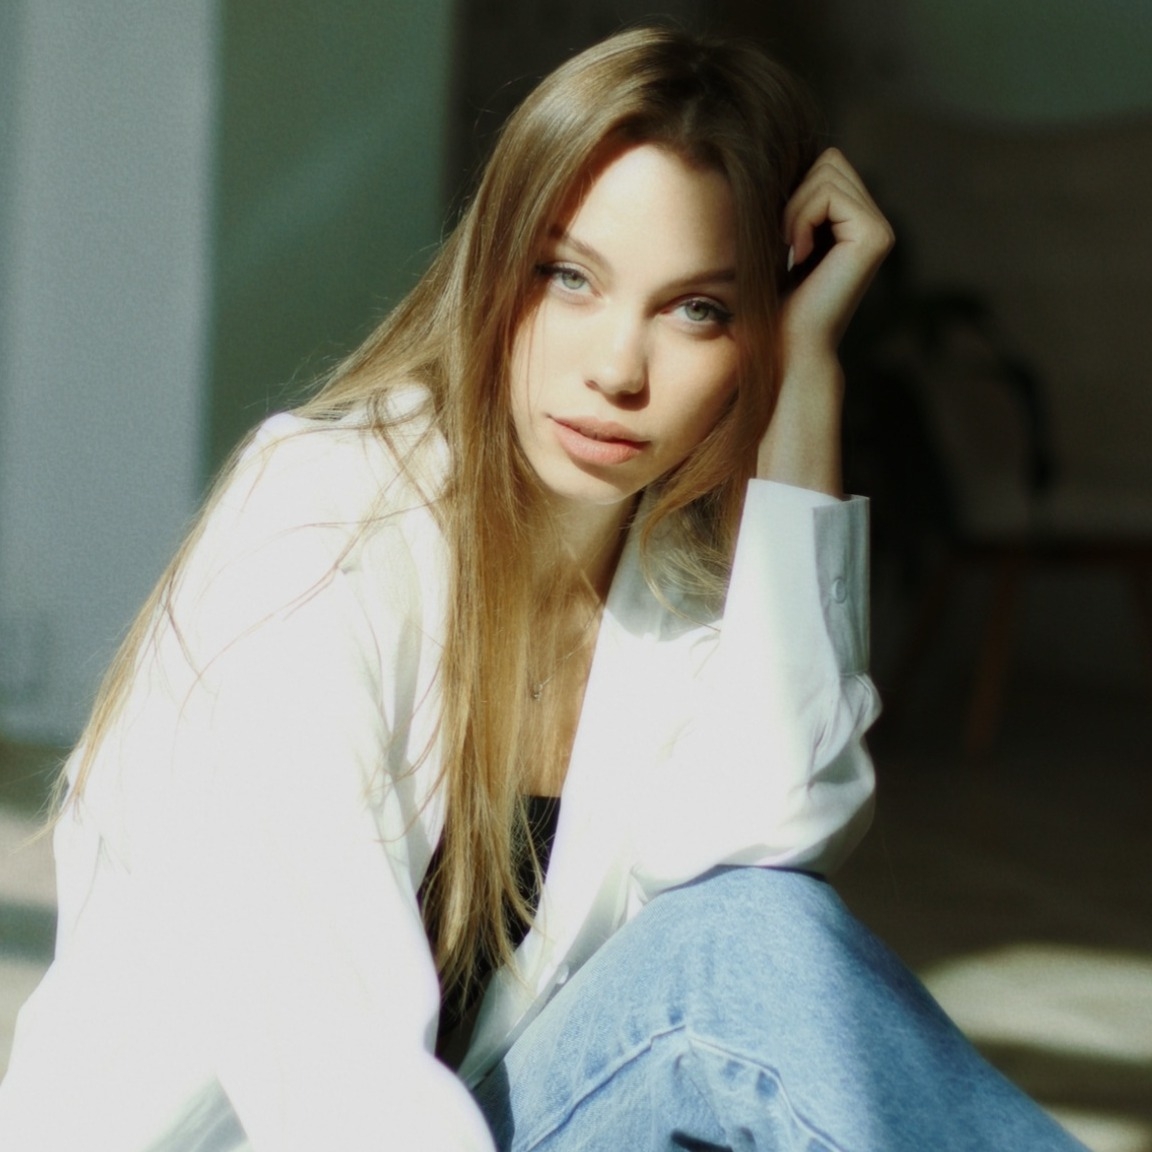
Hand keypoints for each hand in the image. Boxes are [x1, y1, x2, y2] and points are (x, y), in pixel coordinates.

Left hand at [780, 148, 893, 361]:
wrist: (785, 346)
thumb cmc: (773, 301)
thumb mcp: (778, 240)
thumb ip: (792, 199)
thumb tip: (777, 149)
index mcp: (854, 222)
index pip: (824, 164)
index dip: (792, 191)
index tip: (781, 238)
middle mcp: (875, 222)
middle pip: (829, 159)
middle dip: (794, 195)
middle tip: (785, 243)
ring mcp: (880, 228)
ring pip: (828, 171)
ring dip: (795, 209)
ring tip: (792, 251)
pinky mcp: (876, 235)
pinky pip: (829, 193)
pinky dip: (801, 218)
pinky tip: (800, 255)